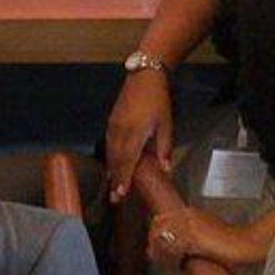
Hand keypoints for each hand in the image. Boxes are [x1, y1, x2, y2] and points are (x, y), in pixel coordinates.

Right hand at [106, 69, 172, 202]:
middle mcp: (120, 131)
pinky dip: (109, 156)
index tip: (120, 195)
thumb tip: (165, 170)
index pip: (128, 162)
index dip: (123, 179)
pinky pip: (108, 143)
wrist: (144, 76)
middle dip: (115, 180)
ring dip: (111, 169)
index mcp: (135, 133)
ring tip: (112, 185)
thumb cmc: (158, 99)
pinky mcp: (111, 120)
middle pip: (116, 160)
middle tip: (114, 198)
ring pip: (110, 152)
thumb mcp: (166, 124)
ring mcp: (113, 125)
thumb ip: (164, 148)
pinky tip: (111, 163)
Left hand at [147, 205, 269, 267]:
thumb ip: (188, 239)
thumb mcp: (204, 236)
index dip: (153, 235)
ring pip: (162, 237)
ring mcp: (190, 223)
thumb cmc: (230, 244)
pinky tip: (178, 264)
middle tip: (157, 258)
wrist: (247, 243)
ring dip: (161, 253)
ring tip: (168, 264)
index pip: (159, 219)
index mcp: (189, 212)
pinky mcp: (194, 235)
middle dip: (153, 243)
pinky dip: (171, 258)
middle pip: (157, 226)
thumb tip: (172, 252)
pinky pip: (173, 247)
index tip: (154, 249)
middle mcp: (187, 214)